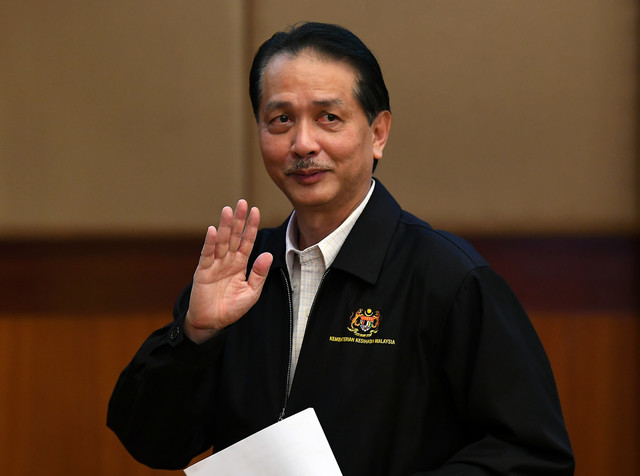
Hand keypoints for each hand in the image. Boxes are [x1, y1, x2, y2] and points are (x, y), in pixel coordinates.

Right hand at [184, 200, 272, 343]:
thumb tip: (268, 254)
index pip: (247, 241)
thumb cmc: (232, 308)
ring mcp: (215, 264)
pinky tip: (212, 231)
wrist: (212, 322)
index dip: (251, 226)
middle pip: (234, 236)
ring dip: (225, 226)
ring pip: (221, 241)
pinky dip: (210, 243)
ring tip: (228, 211)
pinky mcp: (203, 271)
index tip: (256, 210)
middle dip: (238, 220)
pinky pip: (207, 254)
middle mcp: (227, 260)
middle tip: (242, 203)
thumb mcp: (252, 292)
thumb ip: (259, 273)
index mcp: (240, 263)